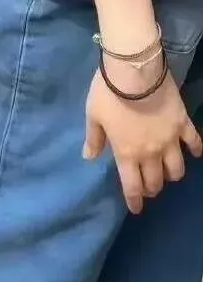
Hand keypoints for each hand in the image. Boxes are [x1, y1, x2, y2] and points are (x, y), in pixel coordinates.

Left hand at [84, 64, 202, 213]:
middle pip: (155, 181)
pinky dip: (196, 150)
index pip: (132, 186)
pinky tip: (195, 153)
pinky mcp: (183, 124)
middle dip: (152, 189)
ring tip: (168, 172)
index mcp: (126, 153)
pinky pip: (194, 142)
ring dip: (172, 174)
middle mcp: (150, 153)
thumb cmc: (109, 93)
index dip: (134, 201)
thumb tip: (89, 157)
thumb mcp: (93, 116)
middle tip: (149, 187)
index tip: (136, 209)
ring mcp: (170, 140)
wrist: (135, 72)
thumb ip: (94, 139)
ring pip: (176, 169)